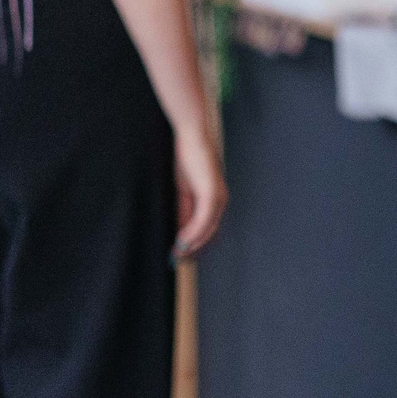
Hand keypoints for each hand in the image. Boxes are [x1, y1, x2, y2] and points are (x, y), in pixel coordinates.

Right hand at [172, 128, 227, 259]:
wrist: (192, 137)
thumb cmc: (187, 159)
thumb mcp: (183, 188)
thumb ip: (183, 208)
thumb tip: (179, 230)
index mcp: (214, 200)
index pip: (208, 229)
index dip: (195, 245)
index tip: (180, 255)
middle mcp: (220, 201)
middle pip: (210, 233)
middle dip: (193, 249)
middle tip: (177, 260)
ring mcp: (217, 197)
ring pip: (207, 229)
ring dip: (192, 244)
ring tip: (176, 254)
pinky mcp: (211, 192)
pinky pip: (203, 218)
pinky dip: (193, 231)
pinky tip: (181, 240)